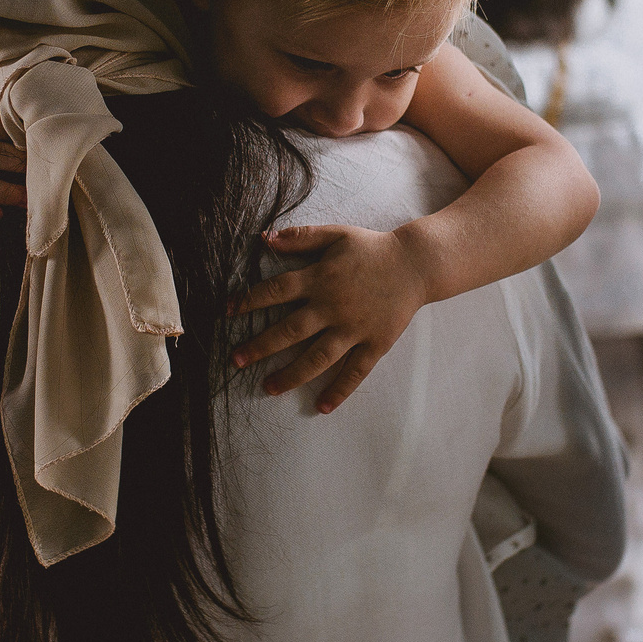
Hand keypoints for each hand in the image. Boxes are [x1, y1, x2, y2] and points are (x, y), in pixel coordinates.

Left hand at [227, 224, 430, 412]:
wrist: (415, 264)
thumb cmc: (372, 248)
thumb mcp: (336, 234)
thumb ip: (301, 238)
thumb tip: (264, 238)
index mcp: (320, 279)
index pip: (275, 291)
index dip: (248, 301)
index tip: (227, 312)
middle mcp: (333, 307)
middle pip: (289, 331)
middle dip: (259, 347)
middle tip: (236, 361)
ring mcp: (353, 329)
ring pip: (317, 358)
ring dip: (290, 375)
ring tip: (268, 388)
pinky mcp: (374, 344)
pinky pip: (354, 372)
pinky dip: (338, 390)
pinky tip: (321, 406)